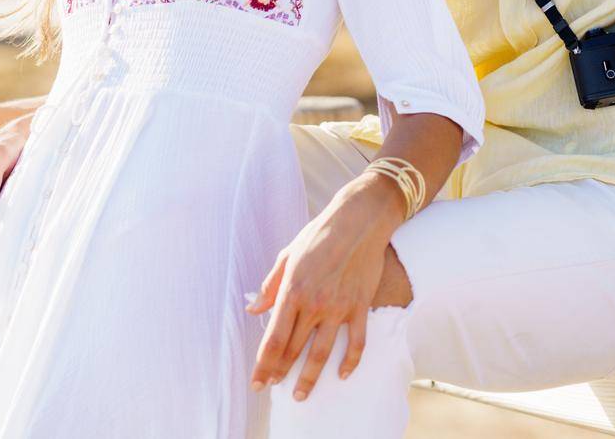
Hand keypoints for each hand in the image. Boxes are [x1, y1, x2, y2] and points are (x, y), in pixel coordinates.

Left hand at [247, 174, 403, 401]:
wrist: (359, 220)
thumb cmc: (320, 234)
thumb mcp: (288, 255)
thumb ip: (270, 286)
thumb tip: (254, 310)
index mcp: (292, 291)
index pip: (273, 339)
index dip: (263, 365)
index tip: (257, 381)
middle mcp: (313, 304)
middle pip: (294, 349)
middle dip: (280, 373)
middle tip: (273, 388)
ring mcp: (338, 307)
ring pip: (321, 353)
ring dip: (309, 378)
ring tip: (300, 394)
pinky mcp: (360, 306)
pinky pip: (356, 342)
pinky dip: (350, 361)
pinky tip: (343, 374)